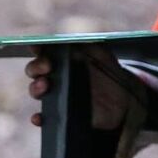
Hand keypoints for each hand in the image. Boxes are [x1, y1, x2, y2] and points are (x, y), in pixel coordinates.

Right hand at [24, 48, 140, 130]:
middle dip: (35, 68)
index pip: (44, 52)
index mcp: (62, 60)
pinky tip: (39, 117)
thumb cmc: (109, 74)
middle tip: (47, 67)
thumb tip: (71, 39)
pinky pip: (44, 118)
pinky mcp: (61, 115)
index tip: (38, 47)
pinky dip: (38, 118)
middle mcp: (55, 77)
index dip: (38, 49)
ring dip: (35, 88)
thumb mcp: (103, 55)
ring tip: (45, 86)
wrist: (123, 101)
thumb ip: (88, 44)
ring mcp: (56, 96)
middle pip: (35, 71)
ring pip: (37, 91)